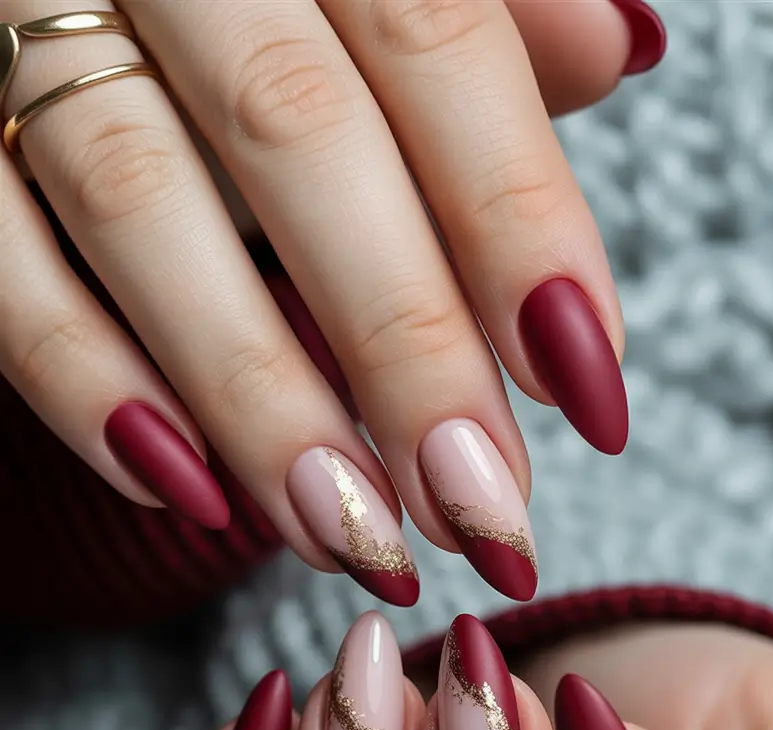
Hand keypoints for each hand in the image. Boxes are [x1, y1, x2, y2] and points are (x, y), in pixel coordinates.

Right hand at [0, 0, 663, 602]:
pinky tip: (189, 487)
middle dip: (404, 345)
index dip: (518, 222)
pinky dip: (80, 376)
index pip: (435, 43)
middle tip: (479, 510)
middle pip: (300, 135)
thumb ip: (491, 9)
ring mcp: (28, 21)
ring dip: (256, 395)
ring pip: (136, 198)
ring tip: (354, 536)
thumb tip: (617, 50)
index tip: (586, 393)